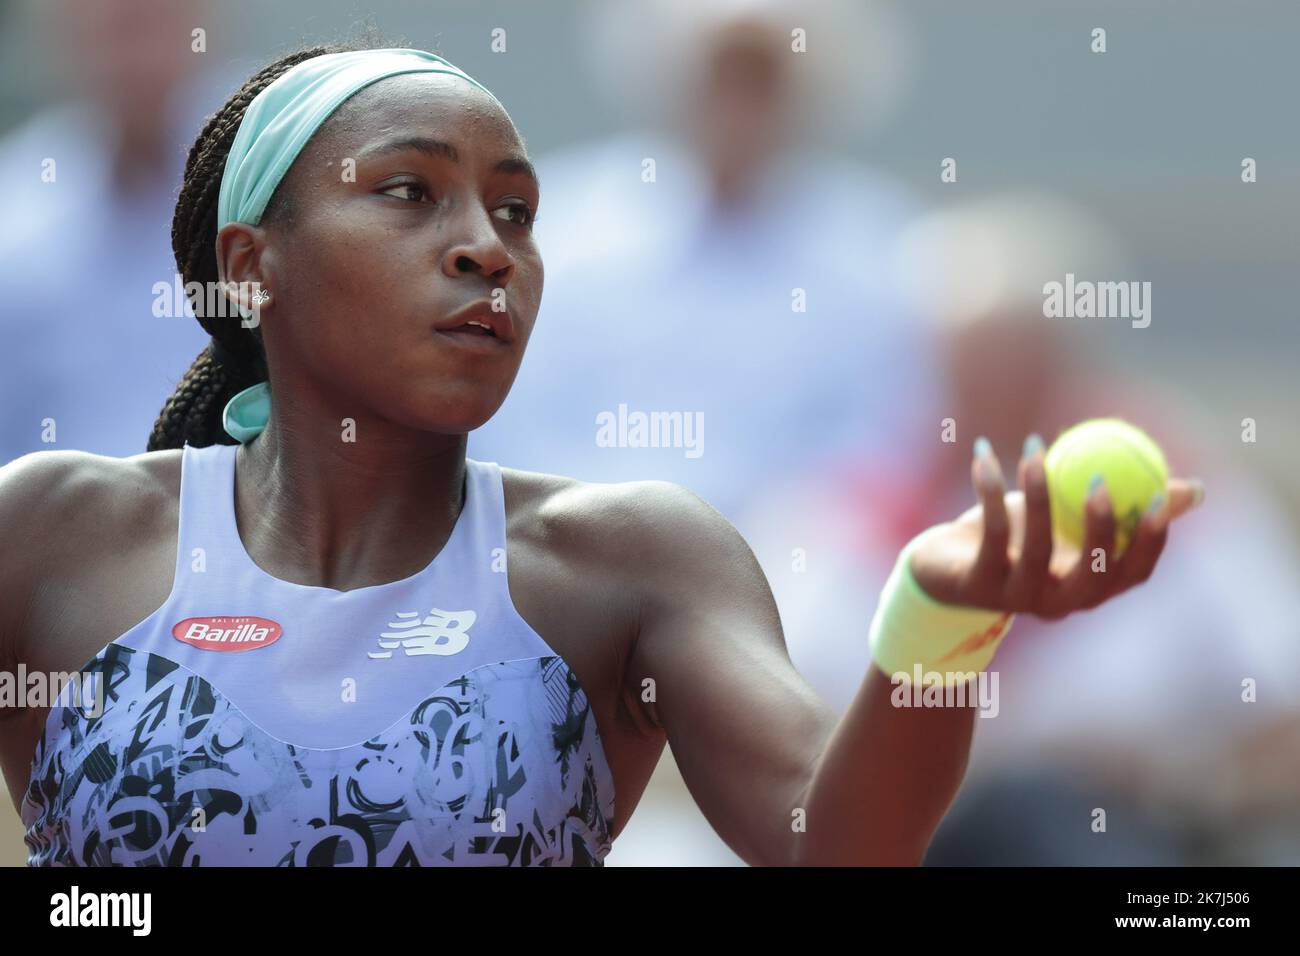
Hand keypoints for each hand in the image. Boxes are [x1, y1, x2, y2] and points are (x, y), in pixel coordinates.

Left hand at [909, 434, 1203, 618]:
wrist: (941, 568)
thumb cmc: (1016, 539)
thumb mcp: (1068, 520)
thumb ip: (1122, 505)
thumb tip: (1193, 489)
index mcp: (1087, 588)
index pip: (1132, 574)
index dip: (1151, 541)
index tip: (1158, 494)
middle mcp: (1057, 602)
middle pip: (1095, 574)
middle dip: (1103, 529)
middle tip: (1101, 479)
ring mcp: (1016, 598)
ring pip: (1038, 549)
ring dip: (1037, 493)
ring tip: (1034, 449)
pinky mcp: (976, 586)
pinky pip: (992, 533)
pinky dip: (988, 490)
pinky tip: (984, 455)